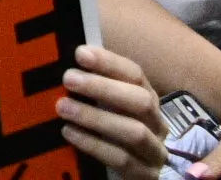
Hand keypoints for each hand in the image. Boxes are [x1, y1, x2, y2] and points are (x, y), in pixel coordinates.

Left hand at [53, 45, 180, 175]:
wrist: (132, 171)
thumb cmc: (112, 133)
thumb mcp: (107, 107)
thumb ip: (93, 88)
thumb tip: (64, 62)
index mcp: (148, 100)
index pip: (135, 75)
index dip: (109, 62)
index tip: (80, 53)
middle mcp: (157, 124)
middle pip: (140, 101)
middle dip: (104, 87)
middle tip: (69, 78)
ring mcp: (155, 152)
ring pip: (134, 131)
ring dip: (96, 117)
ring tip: (63, 107)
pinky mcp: (146, 176)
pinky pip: (122, 159)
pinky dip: (94, 144)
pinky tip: (70, 133)